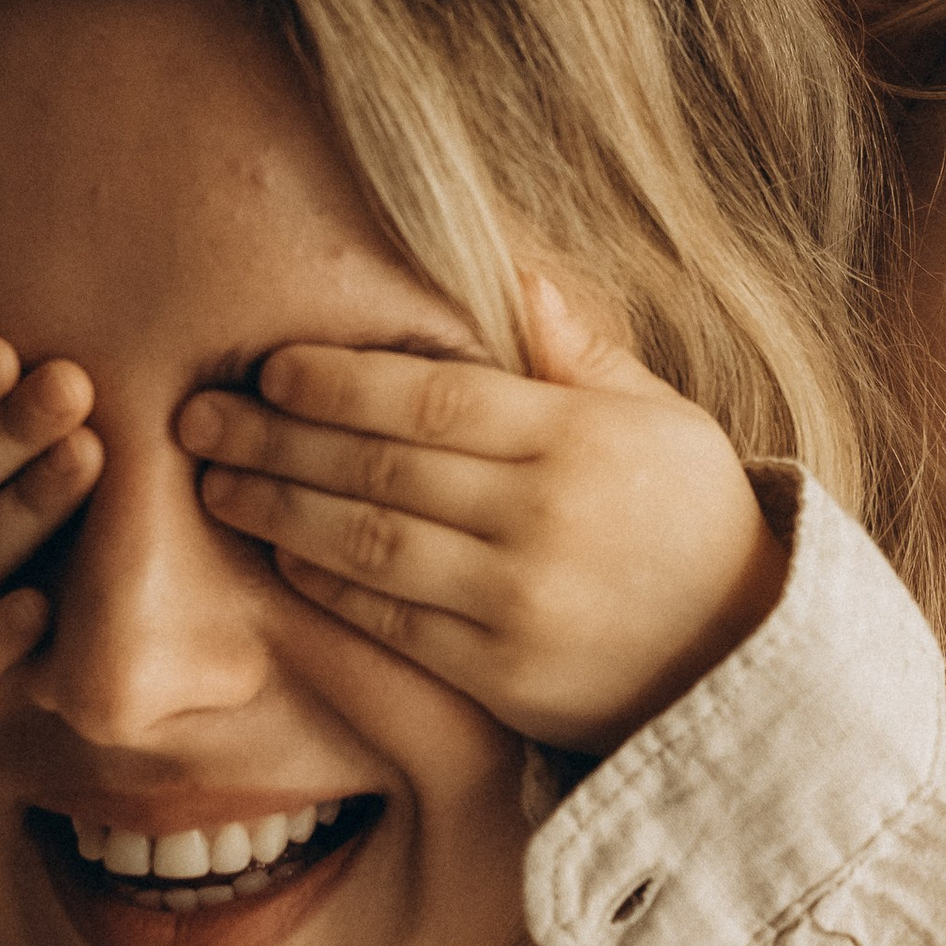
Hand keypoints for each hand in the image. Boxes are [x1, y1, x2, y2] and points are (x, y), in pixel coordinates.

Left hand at [178, 280, 787, 755]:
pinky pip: (390, 621)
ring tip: (217, 483)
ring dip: (280, 508)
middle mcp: (542, 517)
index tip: (271, 367)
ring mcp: (518, 602)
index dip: (340, 381)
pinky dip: (326, 584)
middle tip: (198, 417)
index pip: (433, 397)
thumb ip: (580, 353)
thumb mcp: (661, 420)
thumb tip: (516, 270)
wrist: (747, 664)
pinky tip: (281, 551)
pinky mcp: (500, 676)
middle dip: (277, 438)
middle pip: (381, 466)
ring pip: (369, 544)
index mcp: (579, 439)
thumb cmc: (694, 522)